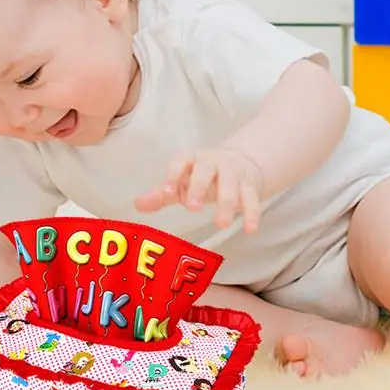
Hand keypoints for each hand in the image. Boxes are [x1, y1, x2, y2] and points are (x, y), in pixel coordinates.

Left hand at [135, 146, 264, 232]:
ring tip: (221, 224)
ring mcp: (233, 172)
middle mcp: (212, 162)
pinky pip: (252, 197)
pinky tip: (250, 229)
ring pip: (231, 185)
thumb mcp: (182, 181)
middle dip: (199, 188)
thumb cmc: (202, 176)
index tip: (166, 193)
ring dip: (227, 203)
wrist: (241, 162)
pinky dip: (252, 213)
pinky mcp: (250, 184)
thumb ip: (161, 194)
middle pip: (205, 171)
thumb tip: (137, 204)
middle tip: (193, 208)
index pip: (180, 163)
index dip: (172, 176)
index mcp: (191, 160)